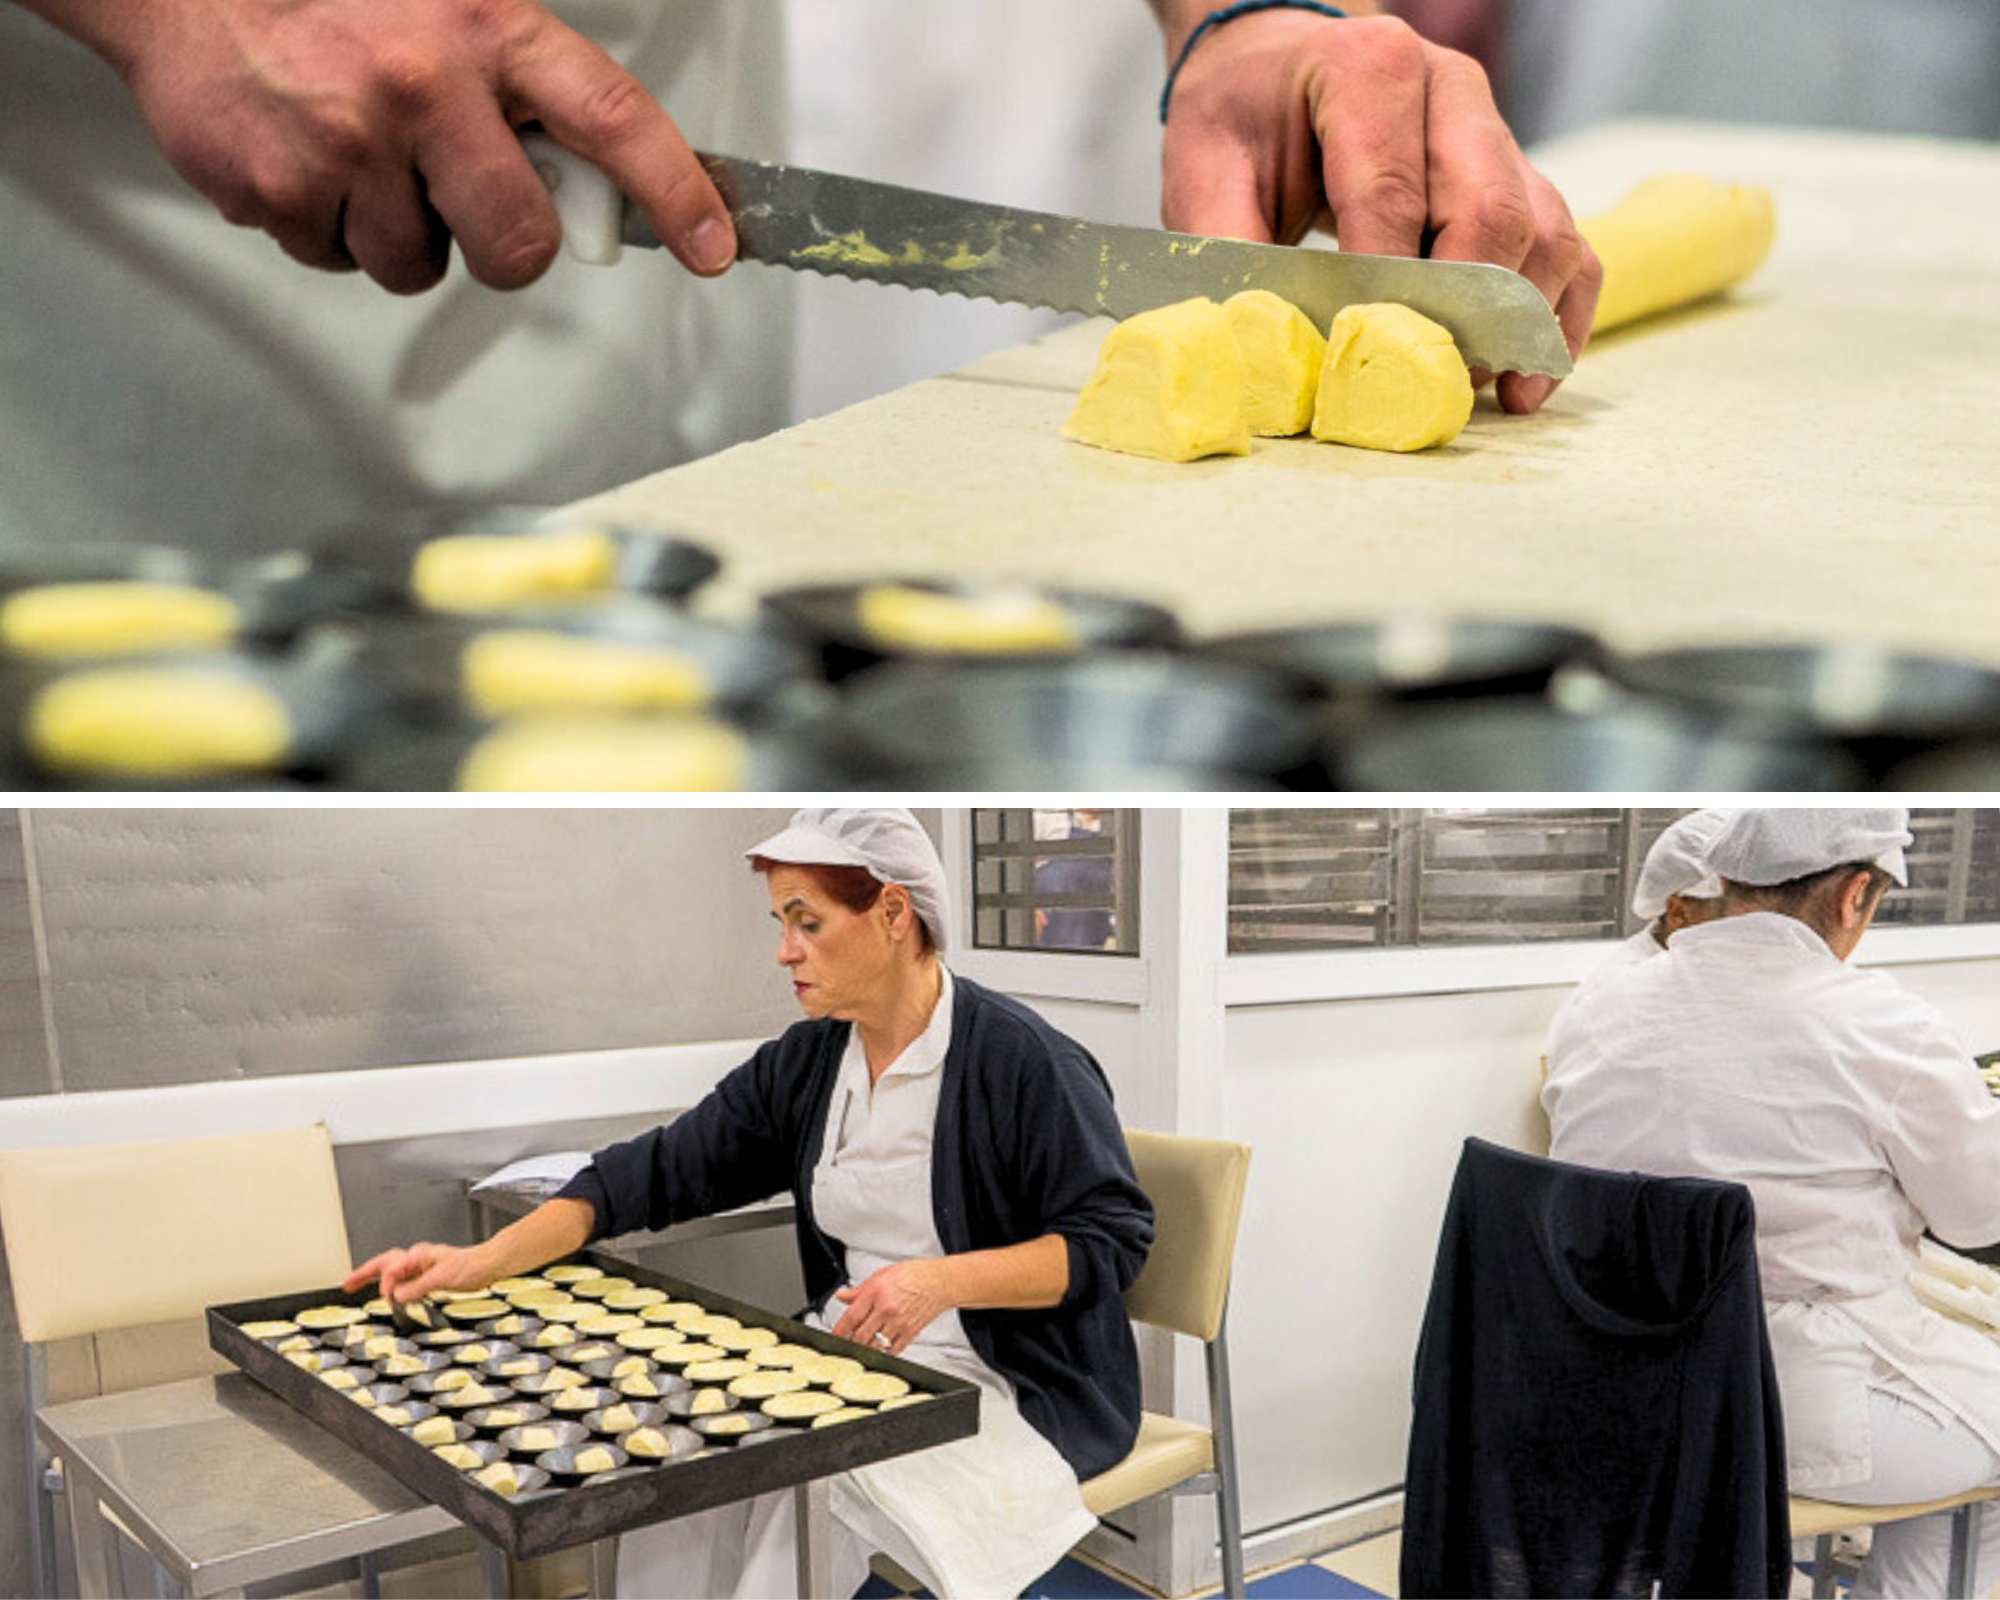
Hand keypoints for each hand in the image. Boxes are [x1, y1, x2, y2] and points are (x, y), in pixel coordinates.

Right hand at [43, 0, 734, 293]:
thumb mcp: (448, 3)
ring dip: (399, 231)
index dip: (672, 191)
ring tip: (361, 153)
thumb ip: (523, 84)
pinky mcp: (278, 189)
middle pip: (518, 244)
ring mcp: (347, 142)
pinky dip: (326, 226)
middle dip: (505, 248)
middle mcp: (423, 83)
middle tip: (468, 204)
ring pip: (420, 264)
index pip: (610, 119)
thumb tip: (603, 179)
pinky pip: (336, 259)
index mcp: (484, 25)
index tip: (713, 246)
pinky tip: (307, 160)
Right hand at [344, 1240, 493, 1302]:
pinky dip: (392, 1287)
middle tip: (347, 1284)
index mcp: (419, 1255)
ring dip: (374, 1279)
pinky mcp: (427, 1277)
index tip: (386, 1295)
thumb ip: (418, 1286)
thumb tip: (397, 1295)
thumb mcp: (442, 1276)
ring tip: (357, 1286)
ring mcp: (421, 1268)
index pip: (392, 1267)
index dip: (386, 1281)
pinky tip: (389, 1295)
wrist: (489, 1265)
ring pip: (391, 1272)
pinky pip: (403, 1282)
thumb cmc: (471, 1265)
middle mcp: (417, 1259)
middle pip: (383, 1264)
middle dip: (363, 1272)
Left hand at [830, 1259, 955, 1357]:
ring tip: (864, 1343)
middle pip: (860, 1336)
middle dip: (851, 1341)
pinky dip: (884, 1351)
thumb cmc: (913, 1275)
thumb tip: (842, 1296)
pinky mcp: (910, 1333)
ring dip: (866, 1347)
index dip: (839, 1330)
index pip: (851, 1317)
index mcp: (876, 1292)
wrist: (939, 1282)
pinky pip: (892, 1350)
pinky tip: (881, 1346)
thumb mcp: (881, 1274)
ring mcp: (898, 1323)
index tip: (835, 1335)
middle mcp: (886, 1309)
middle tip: (849, 1340)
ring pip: (874, 1346)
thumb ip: (859, 1289)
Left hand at [1159, 11, 1599, 411]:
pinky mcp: (1519, 173)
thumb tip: (1251, 345)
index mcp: (1370, 70)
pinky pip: (1570, 244)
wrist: (1277, 71)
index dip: (1384, 287)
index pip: (1393, 194)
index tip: (1365, 358)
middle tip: (1426, 381)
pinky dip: (1557, 314)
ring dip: (1521, 321)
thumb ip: (1225, 250)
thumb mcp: (1204, 171)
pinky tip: (1528, 377)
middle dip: (1463, 311)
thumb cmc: (1243, 120)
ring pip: (1543, 229)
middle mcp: (1451, 90)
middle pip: (1491, 210)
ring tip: (1488, 391)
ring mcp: (1495, 129)